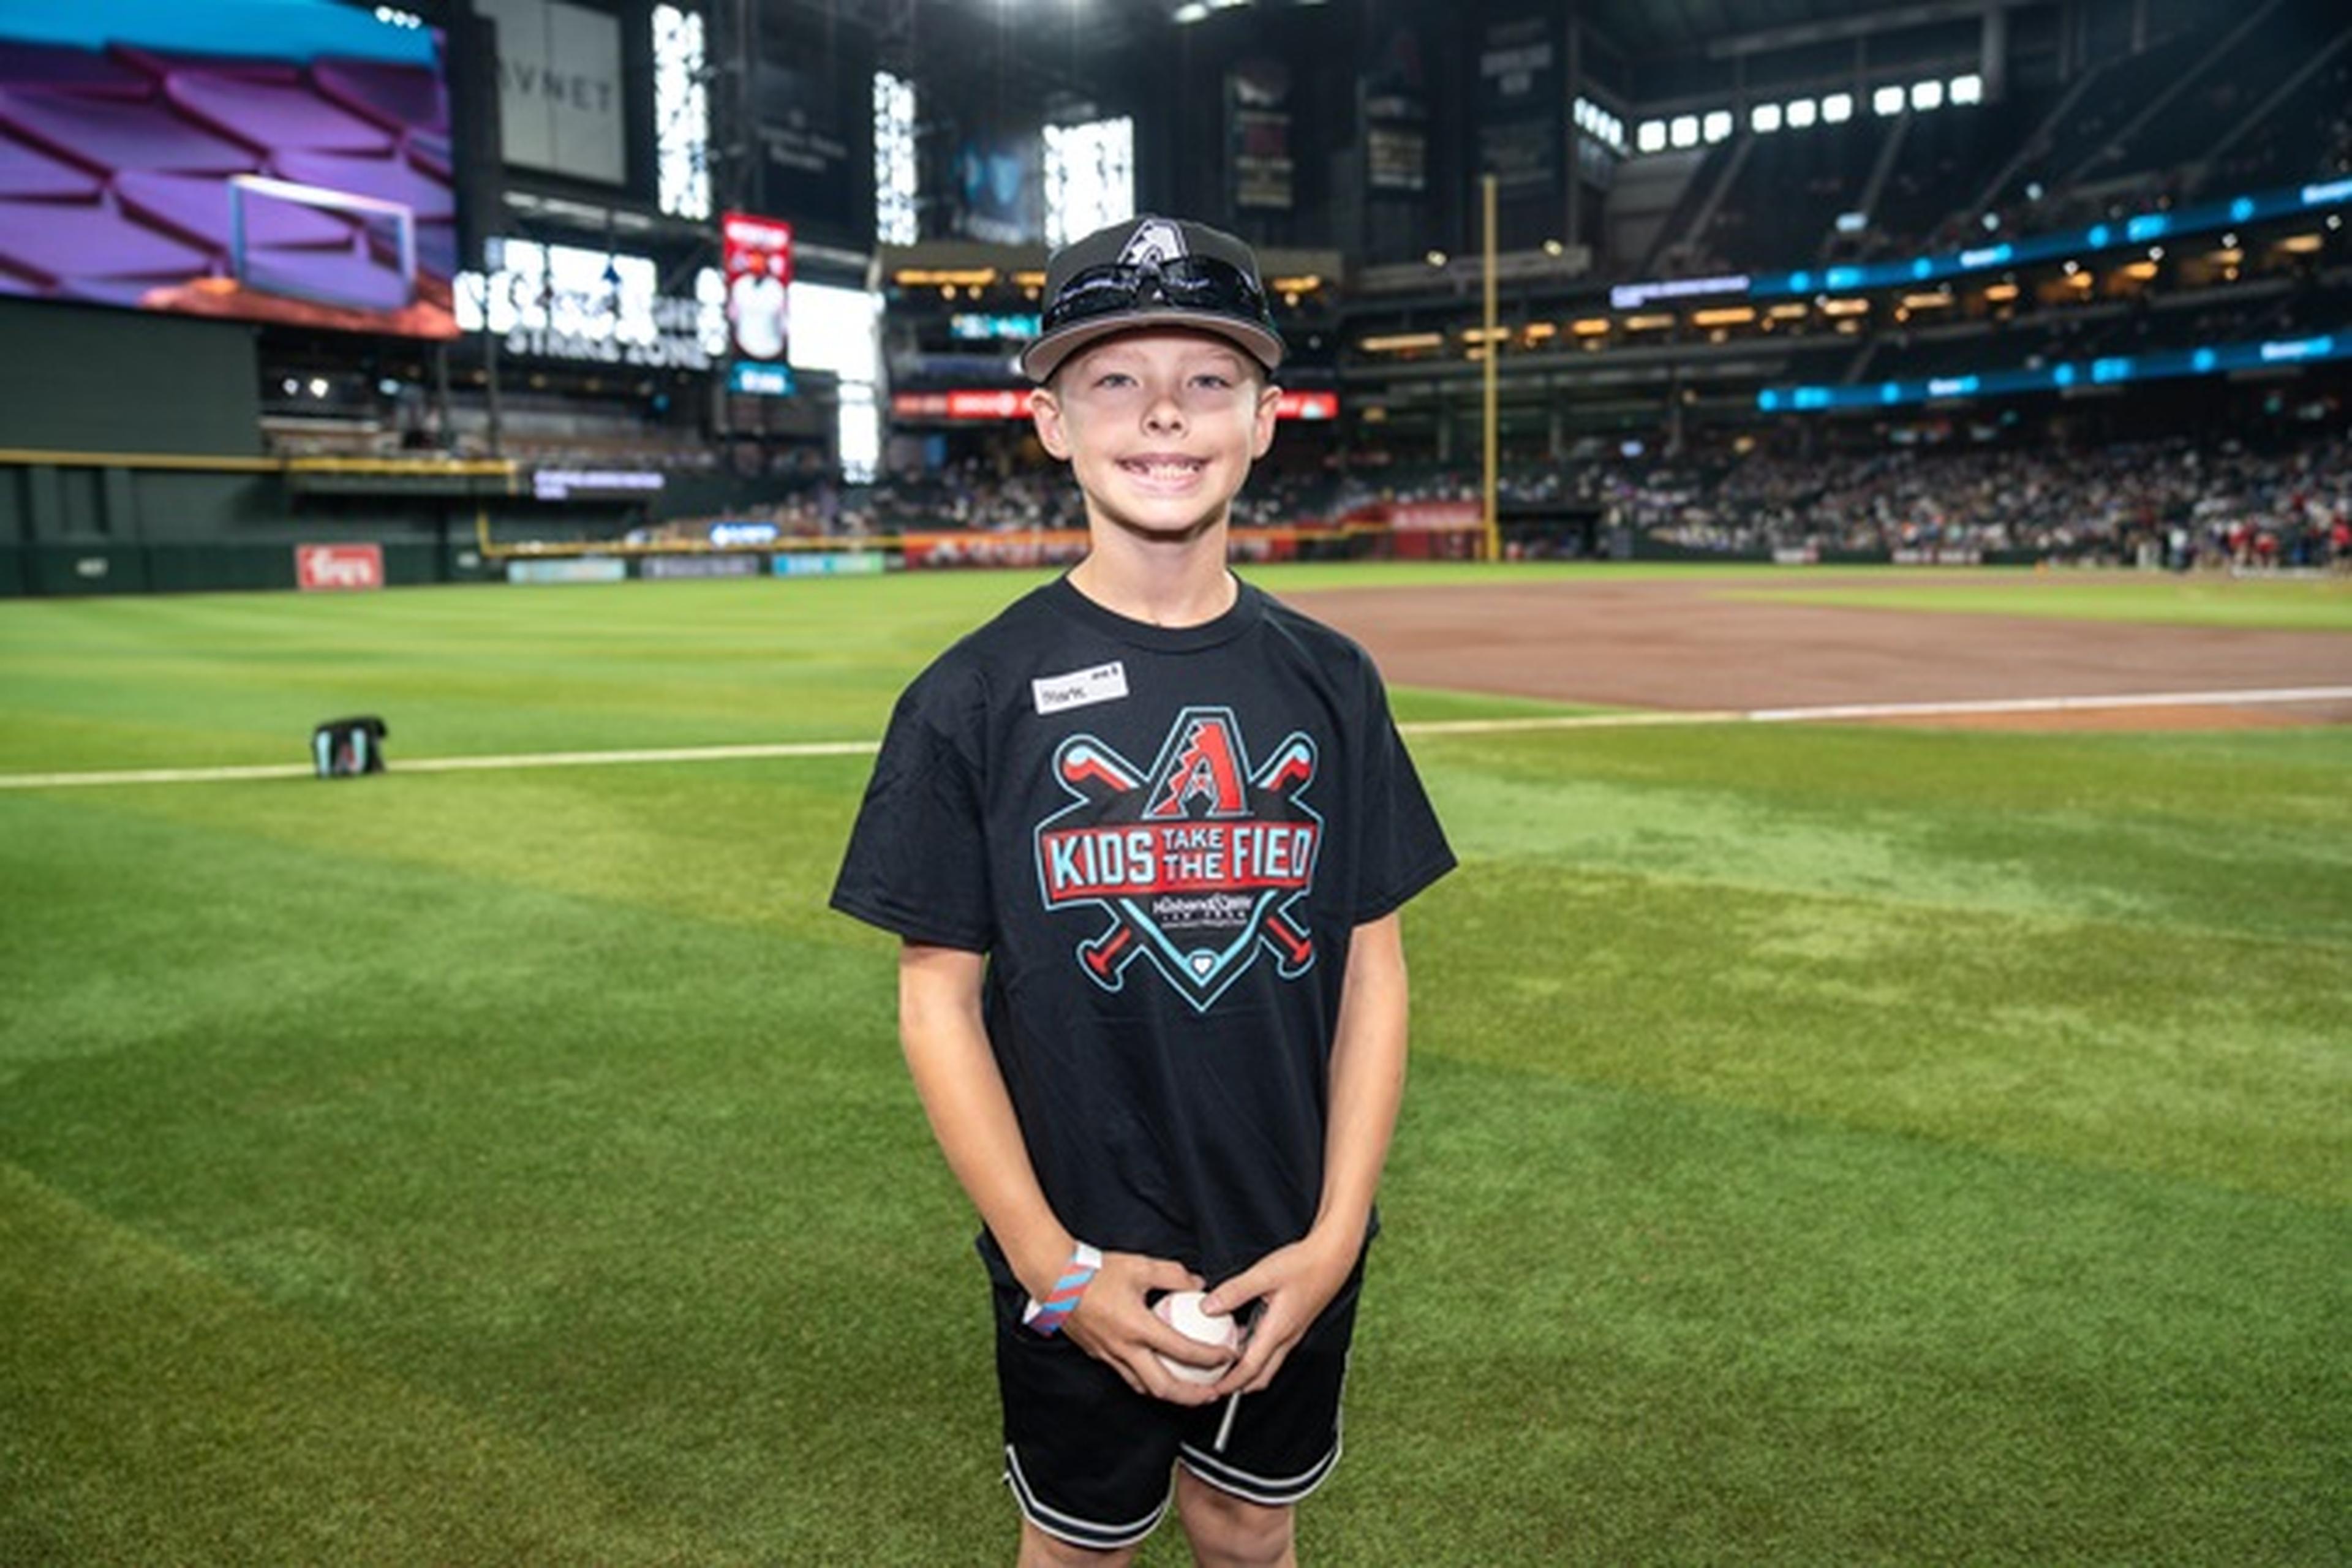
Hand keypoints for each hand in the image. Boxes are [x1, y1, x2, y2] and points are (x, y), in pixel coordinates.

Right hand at [1060, 1251, 1230, 1405]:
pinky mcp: (1099, 1356)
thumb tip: (1197, 1283)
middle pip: (1165, 1388)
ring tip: (1190, 1391)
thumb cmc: (1094, 1272)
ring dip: (1170, 1394)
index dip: (1211, 1357)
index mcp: (1138, 1327)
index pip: (1183, 1350)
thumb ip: (1174, 1275)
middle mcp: (1124, 1348)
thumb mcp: (1141, 1266)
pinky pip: (1128, 1377)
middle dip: (1193, 1396)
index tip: (1228, 1357)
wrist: (1055, 1279)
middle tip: (1213, 1394)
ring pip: (1144, 1388)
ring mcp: (1110, 1356)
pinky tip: (1158, 1373)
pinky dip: (1148, 1382)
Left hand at [1198, 1233, 1356, 1397]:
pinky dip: (1254, 1350)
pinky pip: (1272, 1347)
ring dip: (1246, 1368)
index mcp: (1278, 1330)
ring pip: (1267, 1362)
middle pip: (1261, 1374)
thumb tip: (1209, 1306)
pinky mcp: (1293, 1323)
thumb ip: (1235, 1291)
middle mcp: (1287, 1336)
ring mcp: (1292, 1331)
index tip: (1214, 1390)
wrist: (1333, 1257)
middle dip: (1239, 1385)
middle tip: (1217, 1385)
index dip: (1231, 1382)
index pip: (1251, 1368)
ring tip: (1223, 1363)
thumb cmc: (1305, 1264)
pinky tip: (1240, 1335)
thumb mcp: (1264, 1275)